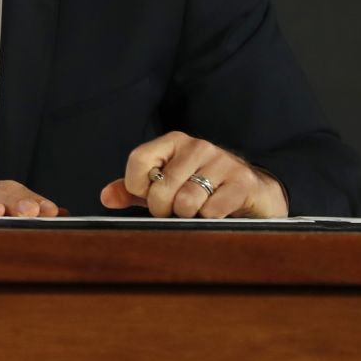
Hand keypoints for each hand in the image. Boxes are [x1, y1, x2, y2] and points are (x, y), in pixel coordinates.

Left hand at [100, 131, 287, 217]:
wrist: (254, 193)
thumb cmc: (201, 190)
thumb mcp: (164, 187)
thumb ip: (132, 191)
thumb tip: (106, 198)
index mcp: (173, 142)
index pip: (138, 161)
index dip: (138, 187)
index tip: (149, 196)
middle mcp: (197, 146)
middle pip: (161, 188)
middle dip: (163, 209)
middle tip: (176, 210)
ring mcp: (222, 161)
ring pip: (186, 201)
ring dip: (188, 215)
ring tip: (198, 210)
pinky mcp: (243, 181)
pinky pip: (211, 210)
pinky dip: (210, 218)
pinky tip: (219, 212)